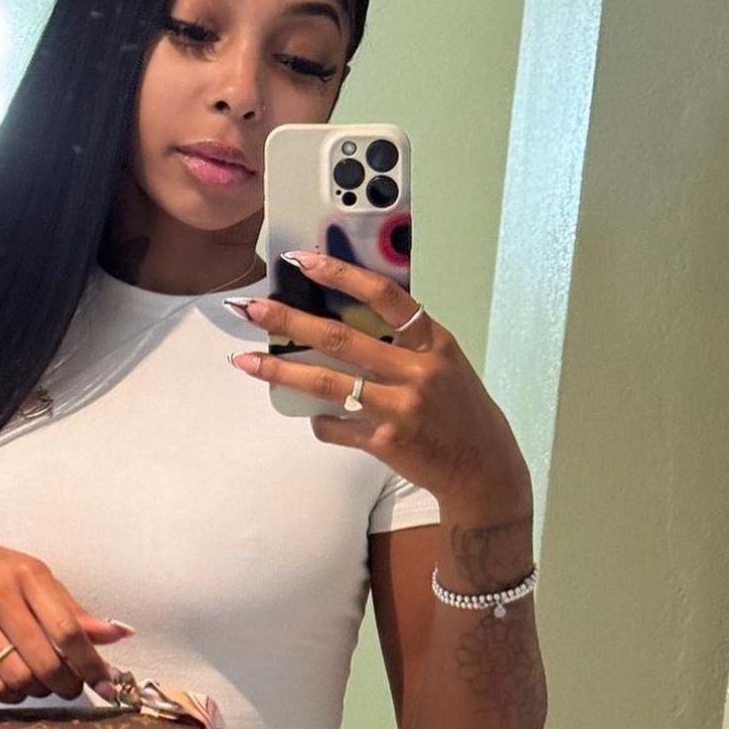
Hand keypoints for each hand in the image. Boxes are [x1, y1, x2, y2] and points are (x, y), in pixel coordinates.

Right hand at [0, 541, 134, 702]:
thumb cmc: (1, 578)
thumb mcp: (39, 584)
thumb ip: (75, 613)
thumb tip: (119, 635)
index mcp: (28, 574)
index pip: (67, 629)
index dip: (90, 663)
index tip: (106, 686)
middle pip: (43, 659)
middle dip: (65, 683)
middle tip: (71, 688)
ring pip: (16, 676)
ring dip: (38, 691)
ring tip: (43, 685)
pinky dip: (10, 695)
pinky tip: (16, 688)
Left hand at [227, 251, 531, 516]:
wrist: (482, 468)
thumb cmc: (459, 411)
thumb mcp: (445, 364)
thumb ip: (406, 342)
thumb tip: (346, 320)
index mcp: (433, 344)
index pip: (384, 296)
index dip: (341, 275)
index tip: (303, 260)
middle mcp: (417, 372)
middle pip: (342, 338)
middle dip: (290, 321)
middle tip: (253, 309)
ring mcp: (400, 408)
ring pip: (328, 384)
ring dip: (281, 371)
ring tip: (245, 362)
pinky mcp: (386, 442)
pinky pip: (336, 426)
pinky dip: (320, 421)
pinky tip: (318, 417)